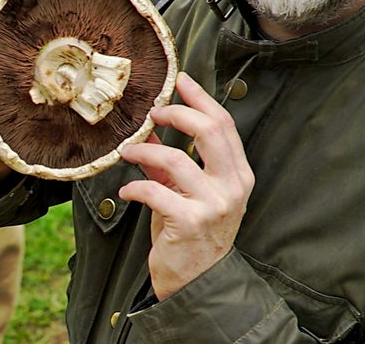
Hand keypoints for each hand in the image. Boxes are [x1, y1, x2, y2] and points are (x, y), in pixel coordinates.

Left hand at [118, 72, 254, 299]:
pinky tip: (126, 190)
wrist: (197, 283)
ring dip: (144, 150)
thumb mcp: (187, 193)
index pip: (223, 124)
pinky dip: (134, 186)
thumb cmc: (191, 235)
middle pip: (209, 130)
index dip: (201, 98)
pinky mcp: (190, 222)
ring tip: (128, 151)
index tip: (181, 80)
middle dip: (177, 113)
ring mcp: (214, 204)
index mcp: (238, 174)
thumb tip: (148, 129)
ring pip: (175, 159)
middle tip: (154, 111)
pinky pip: (154, 191)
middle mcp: (232, 186)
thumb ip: (171, 162)